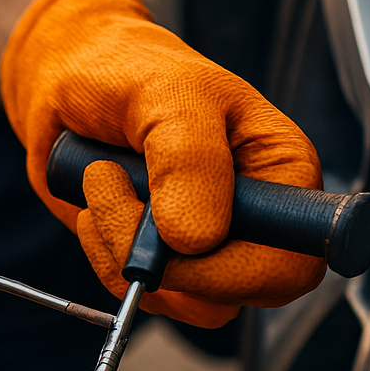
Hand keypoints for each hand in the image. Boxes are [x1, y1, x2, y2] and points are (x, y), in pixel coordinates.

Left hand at [0, 0, 324, 326]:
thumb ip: (189, 159)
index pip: (294, 261)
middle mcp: (256, 219)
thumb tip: (197, 239)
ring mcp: (210, 247)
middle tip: (115, 191)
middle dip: (167, 261)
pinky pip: (144, 294)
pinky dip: (106, 258)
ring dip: (122, 253)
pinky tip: (96, 207)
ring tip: (102, 183)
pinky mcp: (165, 262)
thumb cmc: (132, 69)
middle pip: (239, 294)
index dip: (235, 271)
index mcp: (283, 173)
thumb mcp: (167, 92)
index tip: (174, 236)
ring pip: (186, 301)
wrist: (74, 79)